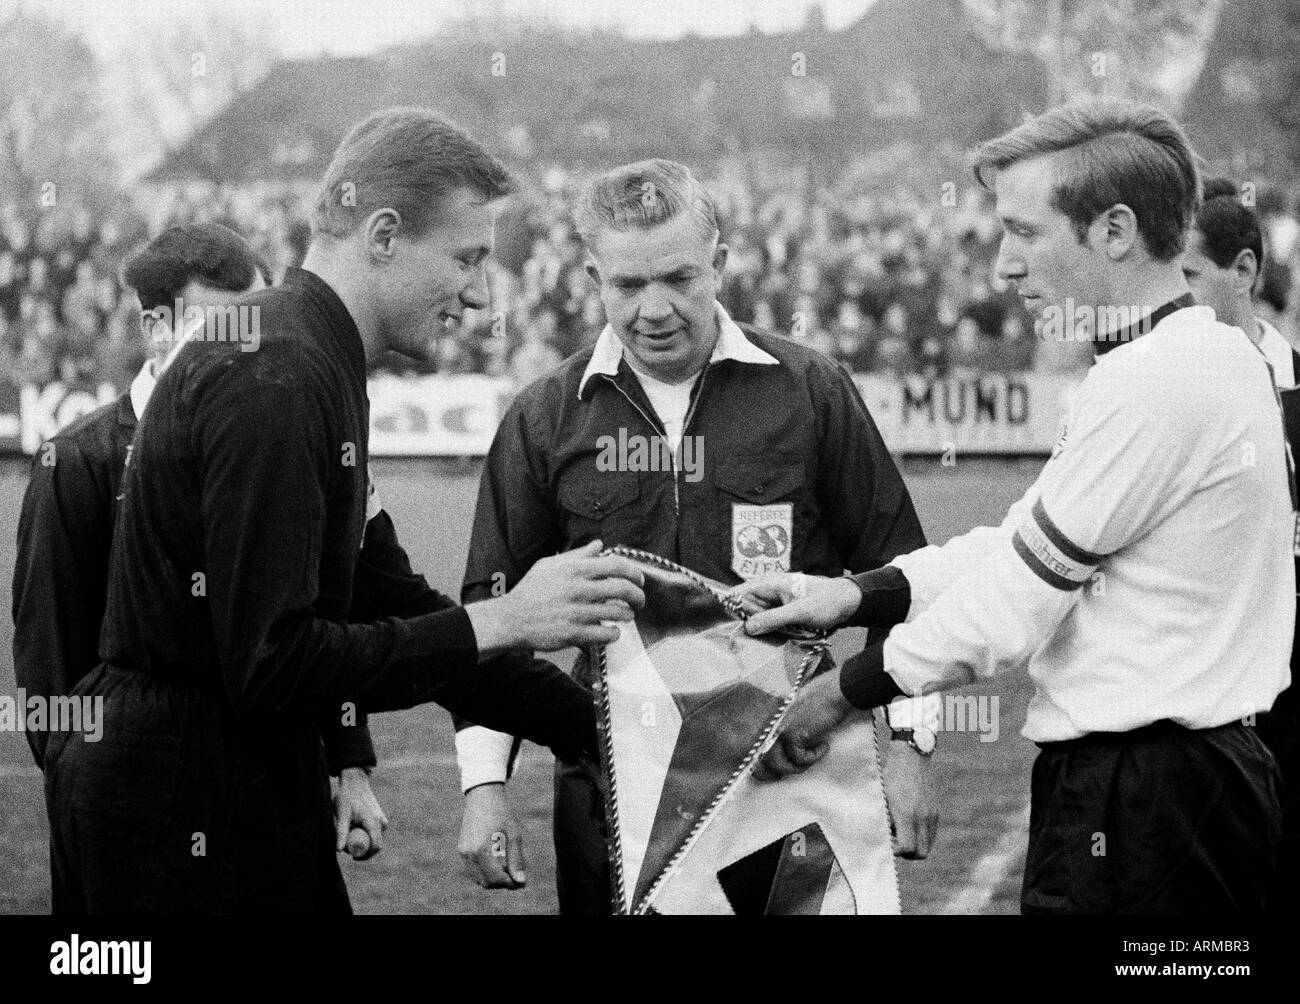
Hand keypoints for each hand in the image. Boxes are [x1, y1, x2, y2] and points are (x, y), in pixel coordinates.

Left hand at [334, 767, 387, 860]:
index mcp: (374, 822)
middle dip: (362, 850)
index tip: (353, 857)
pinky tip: (354, 828)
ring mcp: (382, 819)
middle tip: (347, 847)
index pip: (376, 846)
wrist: (355, 781)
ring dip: (363, 841)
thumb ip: (340, 833)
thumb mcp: (342, 815)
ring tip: (349, 834)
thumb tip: (339, 851)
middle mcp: (382, 822)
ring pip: (375, 839)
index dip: (366, 856)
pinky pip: (374, 832)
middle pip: (376, 845)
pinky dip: (365, 835)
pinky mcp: (380, 818)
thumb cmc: (347, 797)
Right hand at [457, 783, 526, 888]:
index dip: (510, 884)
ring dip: (494, 879)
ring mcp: (463, 852)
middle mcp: (469, 854)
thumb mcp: (514, 834)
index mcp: (482, 850)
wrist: (482, 796)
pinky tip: (497, 863)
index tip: (522, 883)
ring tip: (508, 869)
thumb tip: (521, 881)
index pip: (496, 878)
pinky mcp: (461, 850)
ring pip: (478, 879)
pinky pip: (472, 871)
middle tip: (517, 877)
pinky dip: (485, 872)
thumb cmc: (501, 812)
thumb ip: (517, 859)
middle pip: (487, 882)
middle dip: (503, 883)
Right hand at [466, 540, 645, 653]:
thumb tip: (599, 545)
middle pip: (623, 589)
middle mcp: (578, 589)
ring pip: (618, 613)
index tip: (639, 579)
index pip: (616, 565)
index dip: (634, 572)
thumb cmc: (531, 591)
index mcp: (574, 569)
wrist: (511, 619)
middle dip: (638, 595)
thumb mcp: (550, 565)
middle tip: (639, 600)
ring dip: (628, 615)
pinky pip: (606, 634)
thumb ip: (578, 555)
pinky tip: (612, 631)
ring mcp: (577, 613)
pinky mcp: (574, 634)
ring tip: (627, 615)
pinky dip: (615, 633)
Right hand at [730, 573, 861, 636]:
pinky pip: (768, 622)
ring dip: (755, 630)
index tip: (721, 627)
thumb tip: (748, 628)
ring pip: (756, 618)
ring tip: (749, 646)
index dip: (728, 608)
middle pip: (745, 608)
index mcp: (770, 584)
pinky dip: (766, 631)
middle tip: (736, 644)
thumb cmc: (826, 602)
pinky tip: (765, 643)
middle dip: (742, 623)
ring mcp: (776, 603)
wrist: (849, 603)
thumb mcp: (799, 612)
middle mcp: (769, 592)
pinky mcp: (782, 613)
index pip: (738, 593)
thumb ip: (773, 619)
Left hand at [752, 668, 854, 780]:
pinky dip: (815, 756)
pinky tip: (824, 745)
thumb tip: (781, 760)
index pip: (754, 749)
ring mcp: (780, 729)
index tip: (773, 775)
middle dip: (773, 774)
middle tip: (791, 774)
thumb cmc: (820, 705)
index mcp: (770, 722)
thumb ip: (786, 734)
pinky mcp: (793, 733)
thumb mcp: (797, 719)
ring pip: (780, 764)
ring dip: (800, 766)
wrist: (834, 692)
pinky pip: (800, 759)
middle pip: (761, 760)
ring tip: (814, 757)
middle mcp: (770, 725)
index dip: (759, 768)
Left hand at [883, 741, 937, 859]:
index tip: (888, 843)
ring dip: (916, 846)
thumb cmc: (890, 774)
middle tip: (895, 841)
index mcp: (907, 814)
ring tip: (902, 833)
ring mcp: (932, 814)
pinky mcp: (936, 810)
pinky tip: (910, 825)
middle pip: (921, 853)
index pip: (907, 847)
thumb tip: (881, 838)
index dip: (896, 851)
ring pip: (928, 845)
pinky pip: (932, 833)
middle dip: (907, 853)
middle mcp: (923, 817)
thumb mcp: (882, 796)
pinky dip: (922, 836)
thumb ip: (883, 819)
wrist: (912, 755)